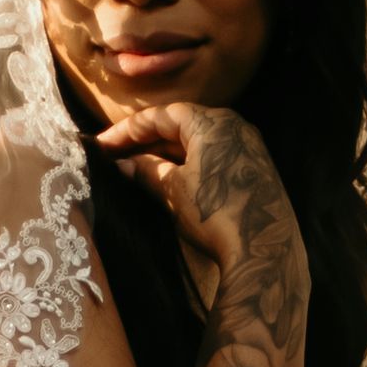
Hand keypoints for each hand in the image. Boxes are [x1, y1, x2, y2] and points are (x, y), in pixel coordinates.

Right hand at [92, 105, 299, 279]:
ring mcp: (248, 149)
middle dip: (145, 141)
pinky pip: (213, 159)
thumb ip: (145, 170)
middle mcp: (234, 127)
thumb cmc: (215, 213)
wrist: (263, 251)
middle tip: (115, 156)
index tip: (103, 144)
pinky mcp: (254, 172)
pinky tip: (167, 180)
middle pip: (180, 125)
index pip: (161, 115)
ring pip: (197, 143)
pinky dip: (188, 165)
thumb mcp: (172, 190)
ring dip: (165, 154)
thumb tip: (122, 165)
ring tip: (135, 169)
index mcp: (213, 122)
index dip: (128, 130)